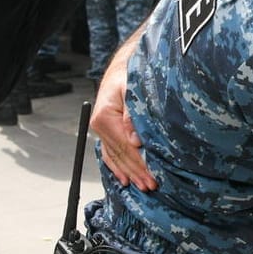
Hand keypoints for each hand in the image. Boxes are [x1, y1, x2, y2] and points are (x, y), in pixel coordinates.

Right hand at [91, 45, 155, 191]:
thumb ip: (133, 114)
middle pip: (121, 155)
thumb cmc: (130, 75)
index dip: (140, 164)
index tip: (153, 176)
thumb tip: (136, 140)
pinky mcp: (105, 131)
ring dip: (130, 173)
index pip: (125, 147)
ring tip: (144, 186)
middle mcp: (99, 125)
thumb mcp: (133, 88)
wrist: (121, 67)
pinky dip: (117, 167)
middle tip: (153, 186)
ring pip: (115, 157)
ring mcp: (101, 129)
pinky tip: (124, 179)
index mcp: (104, 117)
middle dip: (137, 172)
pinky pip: (110, 153)